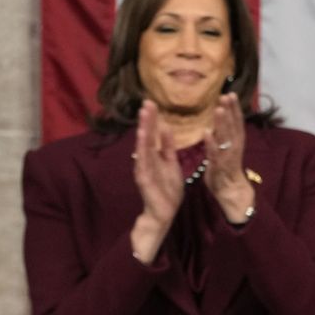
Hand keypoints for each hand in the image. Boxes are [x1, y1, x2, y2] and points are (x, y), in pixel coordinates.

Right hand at [130, 100, 182, 262]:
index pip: (153, 134)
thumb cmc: (168, 190)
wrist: (165, 213)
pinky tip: (142, 136)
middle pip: (146, 136)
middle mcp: (146, 160)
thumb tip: (166, 128)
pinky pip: (143, 161)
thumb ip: (168, 148)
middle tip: (147, 101)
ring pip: (143, 146)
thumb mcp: (172, 164)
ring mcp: (144, 168)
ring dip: (143, 129)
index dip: (152, 119)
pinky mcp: (144, 178)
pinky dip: (142, 148)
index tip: (152, 103)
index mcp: (155, 156)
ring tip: (143, 114)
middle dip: (146, 119)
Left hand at [204, 93, 255, 223]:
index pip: (236, 122)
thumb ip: (222, 136)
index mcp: (235, 142)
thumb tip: (218, 121)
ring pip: (226, 138)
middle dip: (231, 111)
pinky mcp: (220, 167)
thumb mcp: (224, 150)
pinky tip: (206, 133)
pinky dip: (211, 143)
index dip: (234, 108)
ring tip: (218, 109)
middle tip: (227, 95)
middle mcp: (235, 147)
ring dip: (223, 124)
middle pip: (234, 126)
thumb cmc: (225, 170)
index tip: (230, 94)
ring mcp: (228, 157)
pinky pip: (215, 154)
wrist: (231, 193)